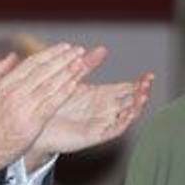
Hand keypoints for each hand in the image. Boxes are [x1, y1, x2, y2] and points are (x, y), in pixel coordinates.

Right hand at [0, 44, 92, 174]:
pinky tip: (75, 83)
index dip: (50, 53)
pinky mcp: (33, 122)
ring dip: (67, 72)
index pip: (31, 63)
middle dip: (63, 58)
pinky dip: (64, 92)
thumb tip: (13, 56)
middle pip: (44, 70)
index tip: (64, 47)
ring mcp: (25, 106)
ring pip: (50, 84)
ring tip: (81, 61)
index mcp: (5, 83)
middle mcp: (16, 92)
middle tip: (78, 50)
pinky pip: (52, 103)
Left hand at [30, 61, 153, 160]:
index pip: (127, 89)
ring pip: (126, 117)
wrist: (36, 124)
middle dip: (142, 93)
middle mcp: (104, 110)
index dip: (139, 84)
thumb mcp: (72, 79)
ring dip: (136, 107)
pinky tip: (128, 113)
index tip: (149, 75)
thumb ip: (87, 65)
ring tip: (142, 96)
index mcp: (101, 96)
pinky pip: (113, 130)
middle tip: (148, 83)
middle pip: (131, 102)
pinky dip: (122, 122)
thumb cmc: (51, 102)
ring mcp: (101, 123)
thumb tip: (102, 49)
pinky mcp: (94, 135)